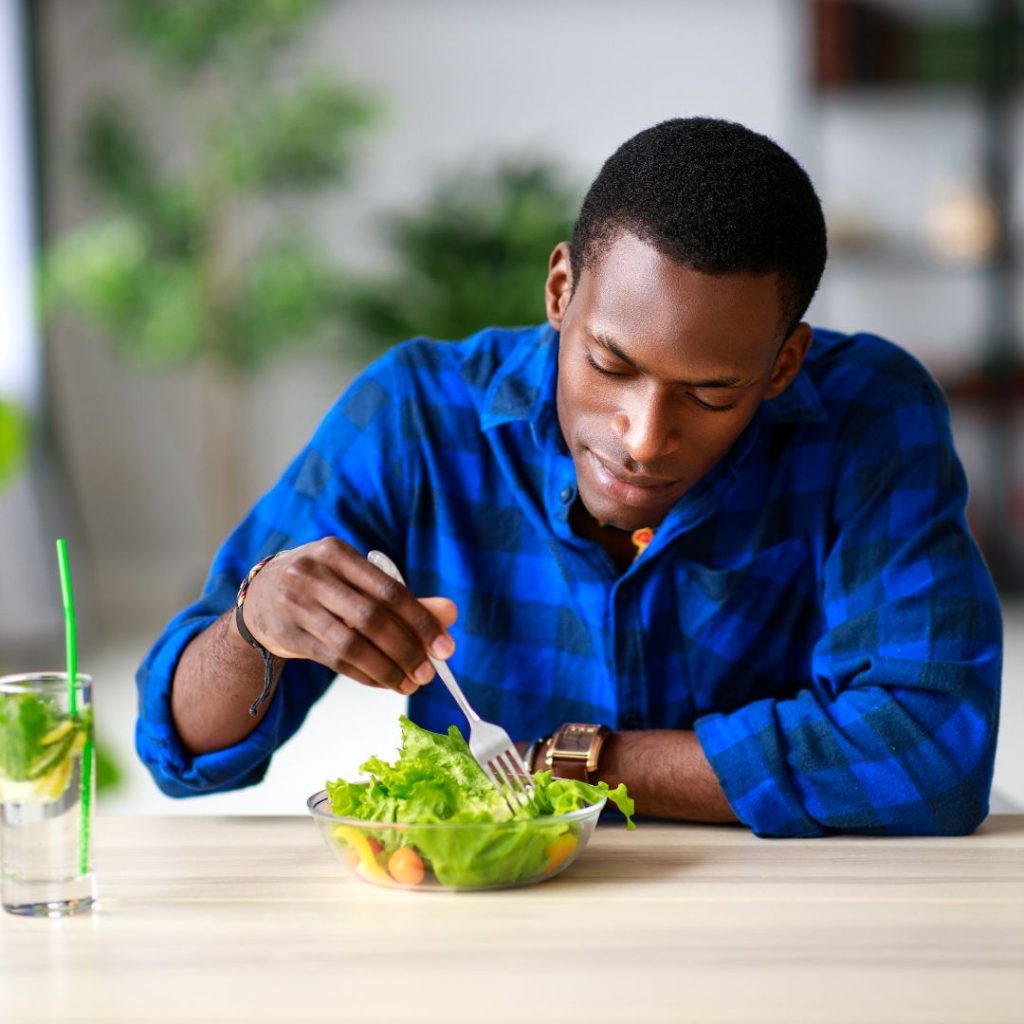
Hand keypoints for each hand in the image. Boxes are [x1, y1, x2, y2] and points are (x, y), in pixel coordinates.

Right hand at [240, 537, 456, 694]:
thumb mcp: (358, 581)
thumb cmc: (324, 586)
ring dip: (387, 669)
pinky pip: (335, 660)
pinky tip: (384, 682)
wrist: (261, 596)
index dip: (421, 621)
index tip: (445, 647)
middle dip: (407, 649)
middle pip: (372, 618)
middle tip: (429, 673)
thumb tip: (450, 614)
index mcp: (337, 552)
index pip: (389, 589)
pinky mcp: (287, 635)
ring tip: (410, 684)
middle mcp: (313, 574)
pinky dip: (365, 674)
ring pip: (352, 644)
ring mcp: (296, 605)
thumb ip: (403, 598)